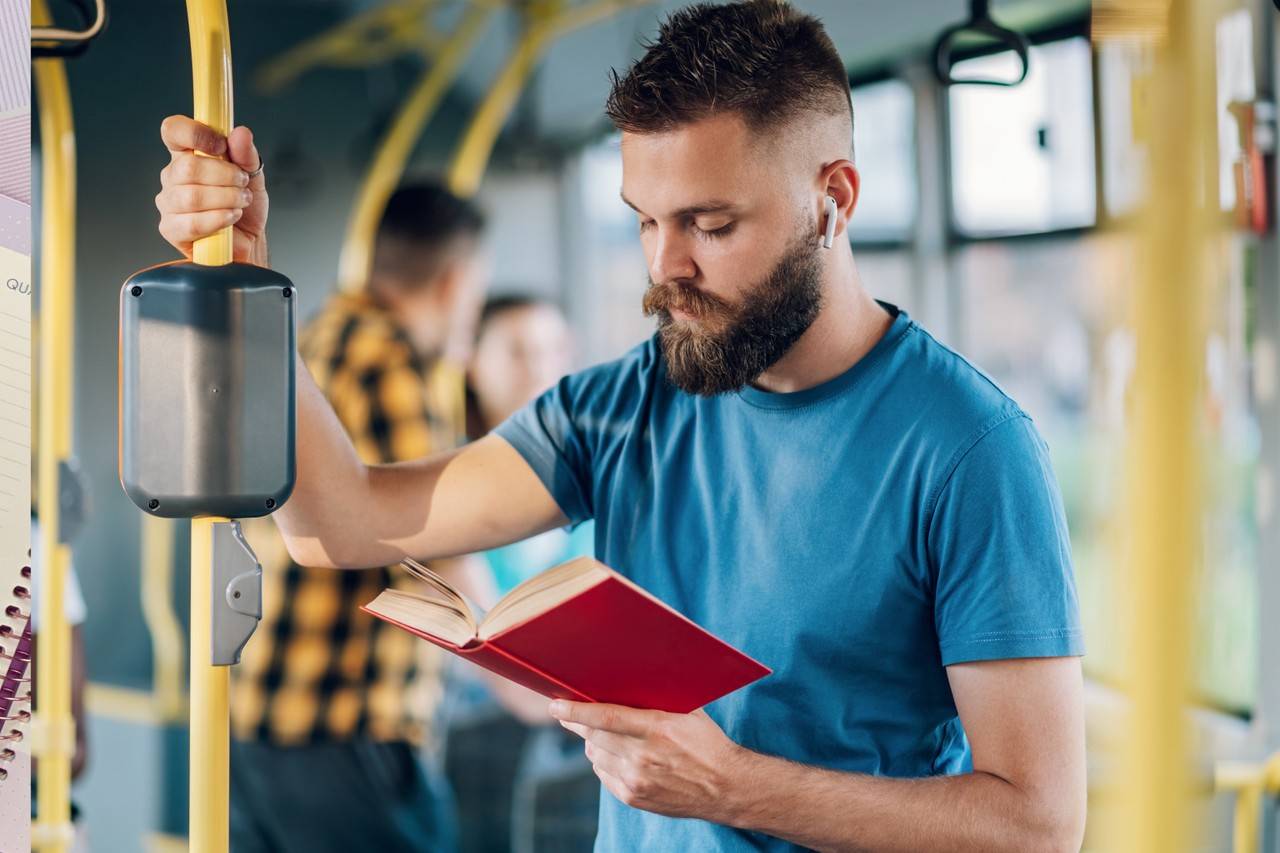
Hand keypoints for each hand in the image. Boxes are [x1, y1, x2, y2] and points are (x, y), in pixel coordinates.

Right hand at [157, 115, 268, 264]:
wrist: (250, 239)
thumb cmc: (246, 206)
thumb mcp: (253, 175)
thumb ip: (246, 154)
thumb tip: (240, 133)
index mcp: (187, 154)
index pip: (173, 131)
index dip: (195, 133)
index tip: (221, 145)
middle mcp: (173, 176)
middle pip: (188, 167)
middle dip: (225, 176)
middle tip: (242, 184)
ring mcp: (169, 203)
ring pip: (192, 196)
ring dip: (226, 199)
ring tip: (241, 202)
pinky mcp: (171, 229)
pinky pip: (192, 223)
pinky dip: (218, 219)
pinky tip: (231, 217)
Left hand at [550, 700, 748, 823]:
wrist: (726, 787)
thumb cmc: (708, 743)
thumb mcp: (688, 713)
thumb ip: (658, 699)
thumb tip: (627, 680)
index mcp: (657, 728)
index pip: (605, 717)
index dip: (575, 710)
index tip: (555, 705)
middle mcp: (643, 756)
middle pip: (593, 735)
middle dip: (578, 722)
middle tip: (567, 712)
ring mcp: (636, 780)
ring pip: (594, 754)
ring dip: (592, 741)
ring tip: (602, 733)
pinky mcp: (633, 797)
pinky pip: (603, 774)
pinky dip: (602, 761)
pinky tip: (615, 754)